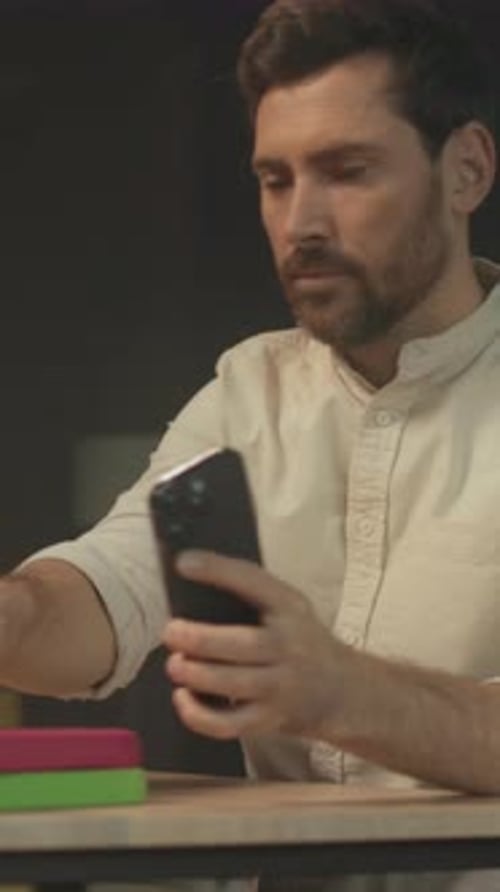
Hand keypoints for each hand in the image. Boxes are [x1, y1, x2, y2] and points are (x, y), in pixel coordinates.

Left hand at [163, 550, 348, 740]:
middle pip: (243, 644)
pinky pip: (230, 724)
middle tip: (170, 631)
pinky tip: (182, 698)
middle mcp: (288, 646)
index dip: (218, 571)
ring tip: (174, 664)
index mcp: (290, 608)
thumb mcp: (290, 608)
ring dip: (197, 675)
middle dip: (200, 638)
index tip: (184, 563)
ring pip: (234, 684)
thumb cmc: (302, 641)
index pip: (254, 583)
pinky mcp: (270, 719)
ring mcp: (281, 686)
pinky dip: (199, 715)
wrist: (344, 691)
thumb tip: (191, 580)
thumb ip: (252, 597)